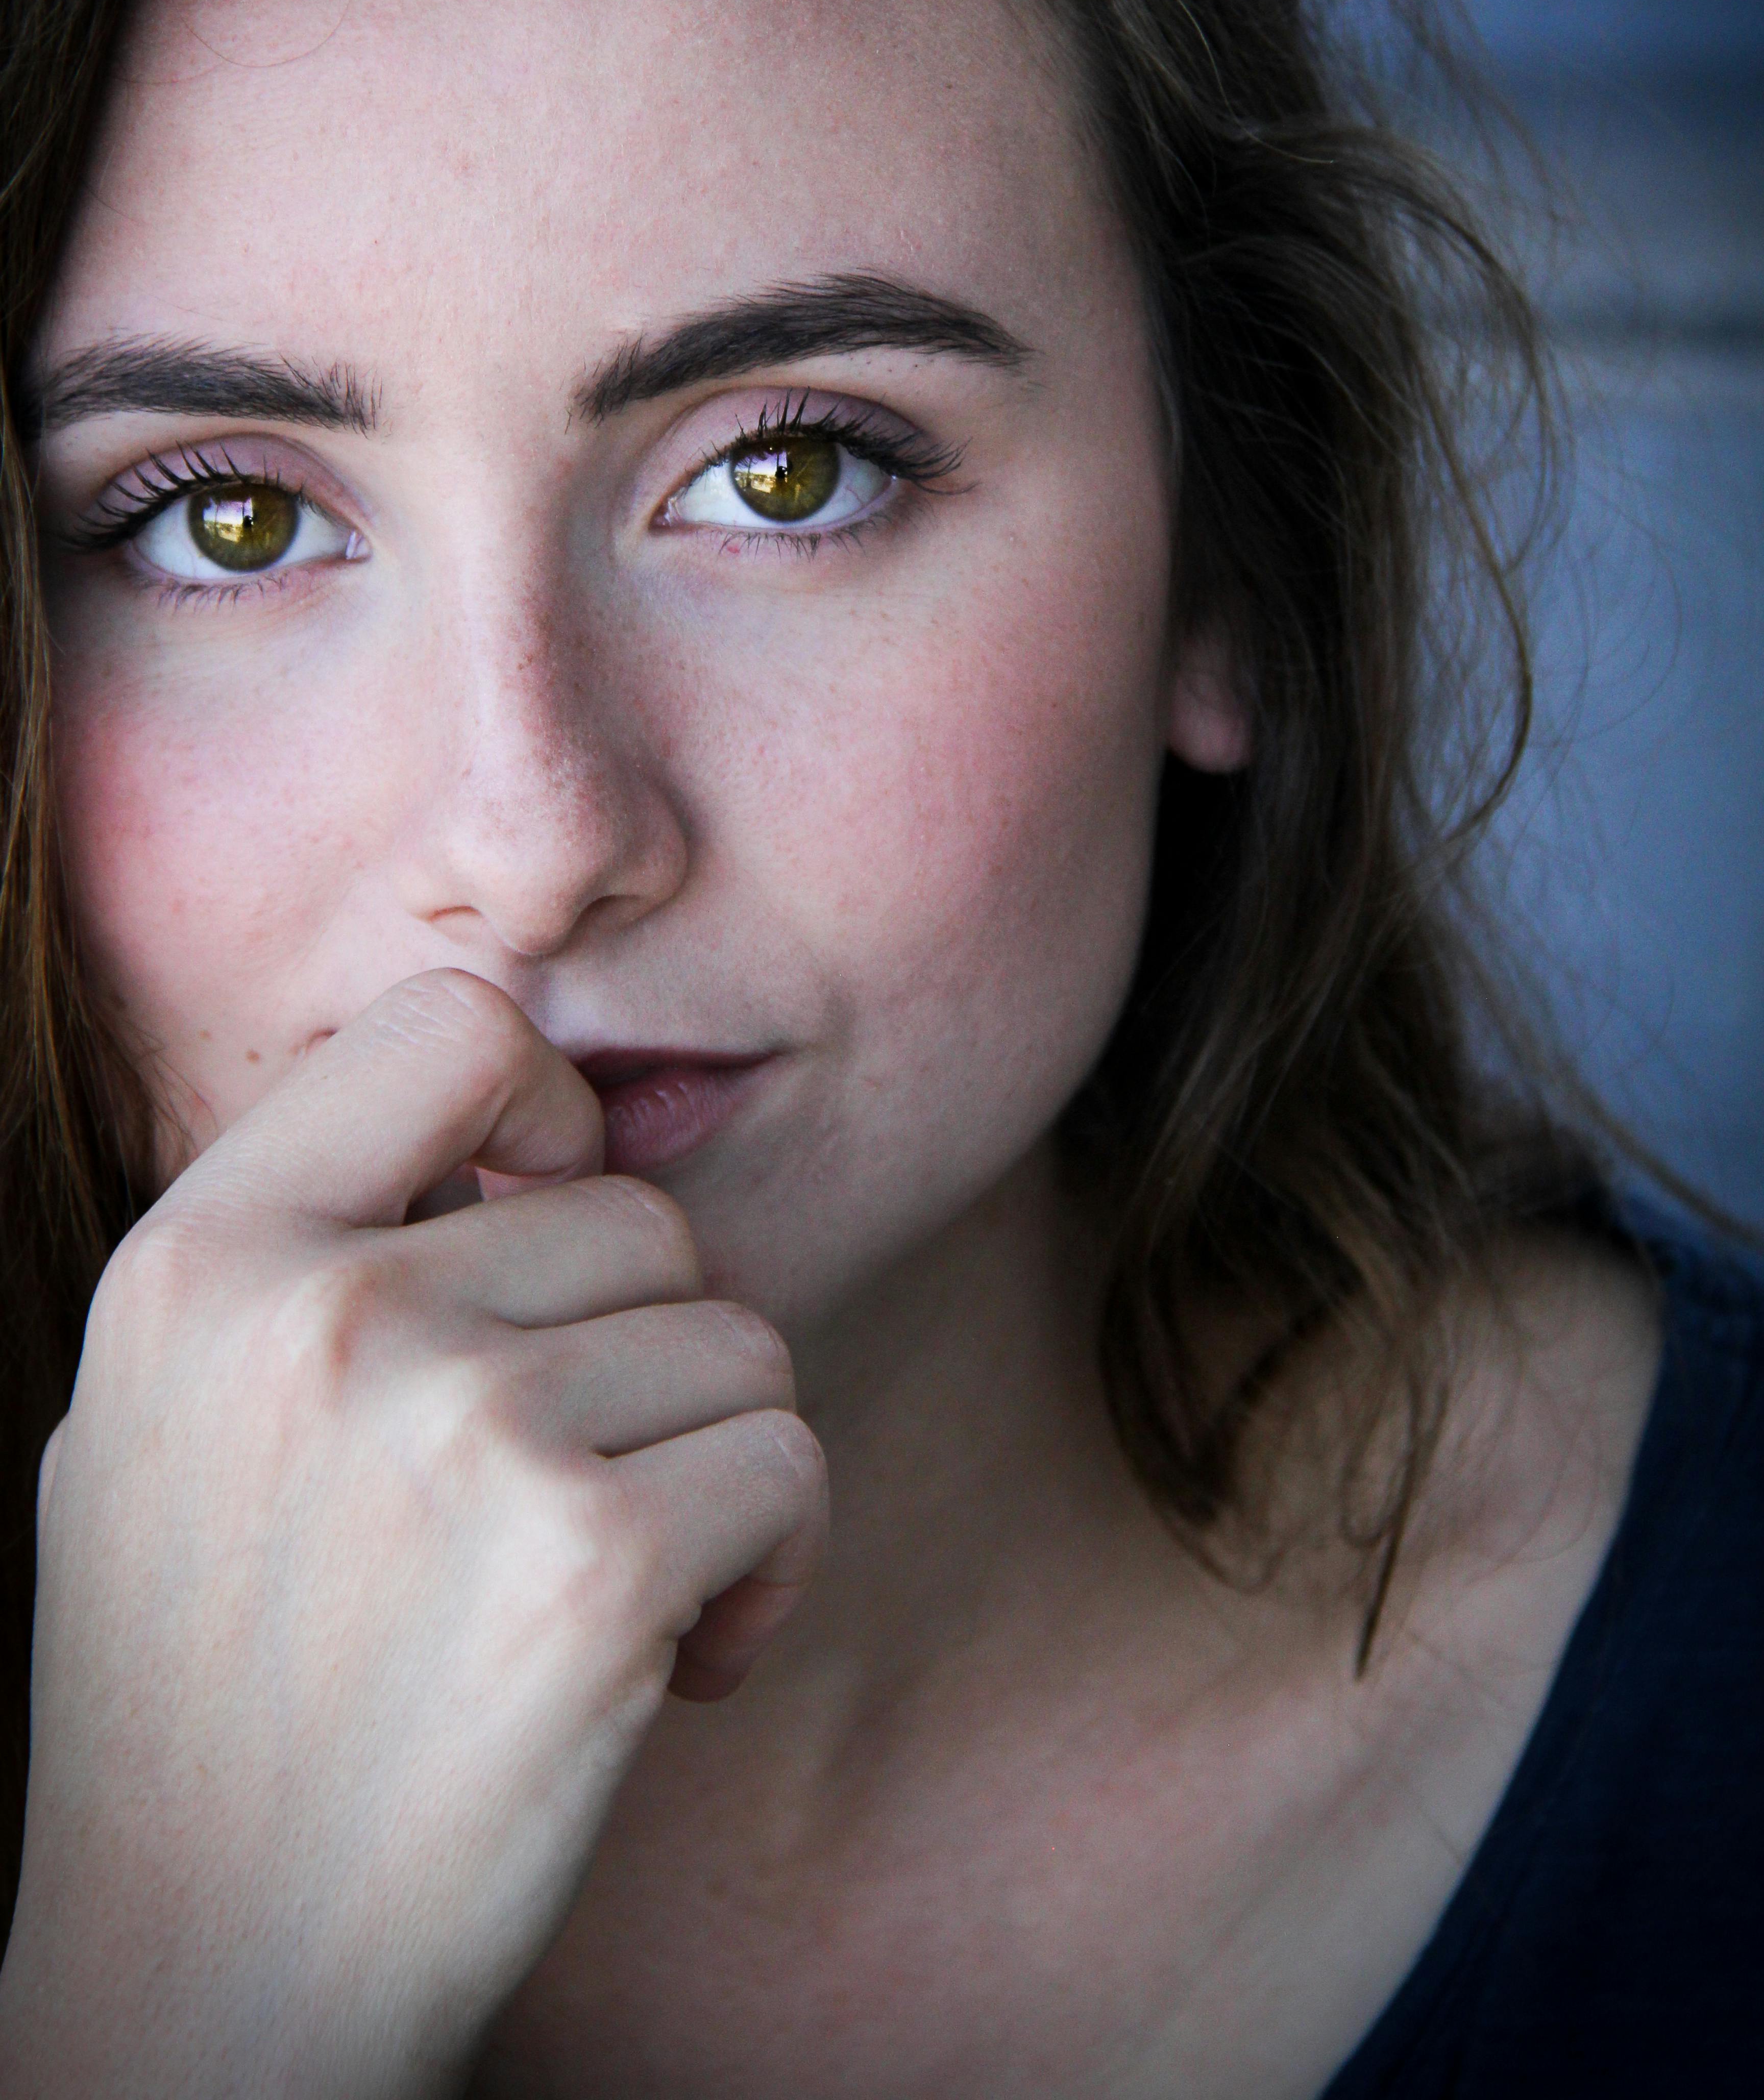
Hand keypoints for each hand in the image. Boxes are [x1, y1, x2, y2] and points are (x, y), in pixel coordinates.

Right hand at [0, 971, 824, 2097]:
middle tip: (562, 1503)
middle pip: (635, 1215)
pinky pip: (786, 1459)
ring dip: (708, 1466)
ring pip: (733, 1339)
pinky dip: (768, 1564)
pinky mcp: (595, 1559)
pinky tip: (673, 1662)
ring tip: (601, 1594)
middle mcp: (324, 1314)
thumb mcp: (164, 1421)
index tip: (546, 1210)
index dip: (541, 1105)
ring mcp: (463, 1428)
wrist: (202, 1989)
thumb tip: (512, 1134)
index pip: (452, 1027)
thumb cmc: (203, 1698)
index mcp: (201, 1260)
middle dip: (640, 1355)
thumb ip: (306, 1251)